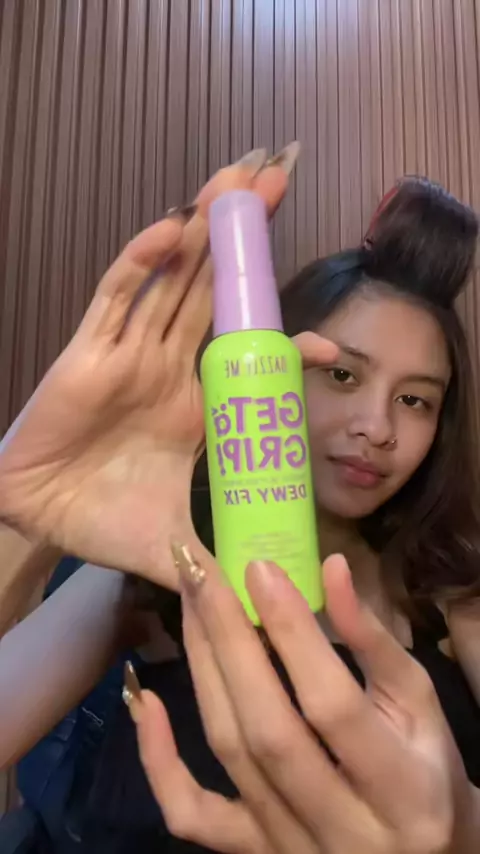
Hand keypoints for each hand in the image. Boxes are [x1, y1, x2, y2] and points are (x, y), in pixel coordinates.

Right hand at [0, 145, 334, 585]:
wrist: (34, 519)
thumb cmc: (99, 519)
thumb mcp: (176, 541)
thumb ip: (218, 563)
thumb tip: (263, 598)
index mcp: (193, 406)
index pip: (247, 360)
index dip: (285, 344)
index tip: (331, 347)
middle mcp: (167, 368)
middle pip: (214, 291)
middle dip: (246, 240)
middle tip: (283, 177)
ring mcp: (129, 352)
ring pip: (174, 279)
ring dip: (205, 230)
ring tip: (239, 178)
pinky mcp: (89, 351)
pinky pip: (117, 297)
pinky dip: (143, 263)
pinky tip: (173, 229)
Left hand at [129, 550, 477, 852]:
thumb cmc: (426, 770)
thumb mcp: (420, 706)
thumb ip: (375, 642)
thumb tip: (332, 568)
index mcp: (403, 790)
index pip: (332, 705)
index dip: (293, 634)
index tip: (260, 570)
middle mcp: (342, 830)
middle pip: (267, 728)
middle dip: (228, 639)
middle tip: (202, 572)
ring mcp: (290, 848)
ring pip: (229, 754)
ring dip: (202, 669)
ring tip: (190, 602)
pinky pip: (192, 815)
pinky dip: (159, 761)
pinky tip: (147, 702)